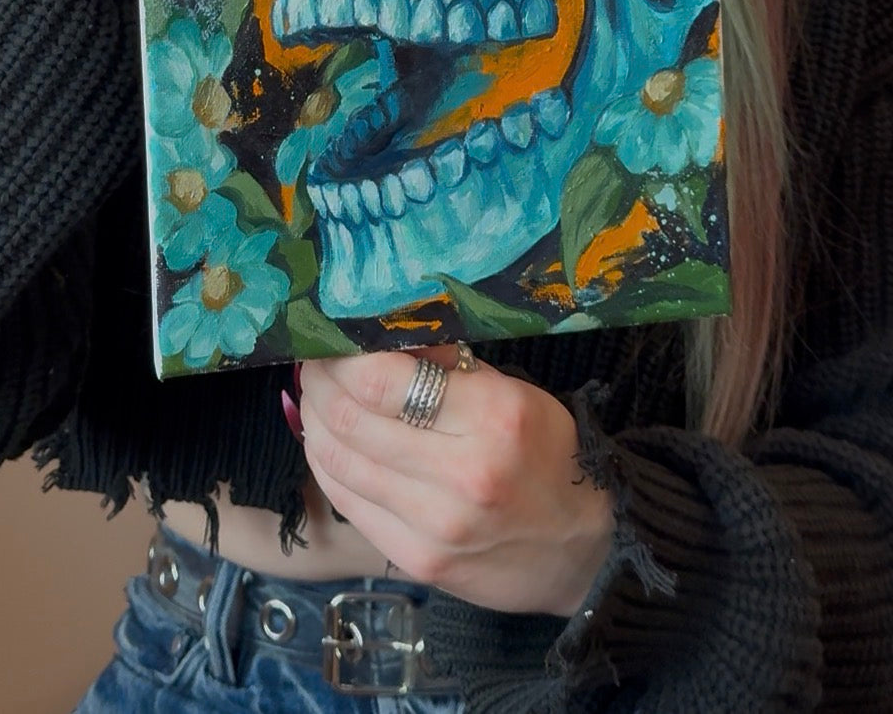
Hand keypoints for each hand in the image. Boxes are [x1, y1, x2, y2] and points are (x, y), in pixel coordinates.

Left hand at [298, 347, 613, 615]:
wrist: (580, 549)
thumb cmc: (547, 454)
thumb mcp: (514, 391)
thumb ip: (447, 364)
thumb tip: (379, 332)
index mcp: (493, 416)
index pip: (383, 379)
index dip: (341, 355)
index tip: (329, 336)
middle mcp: (462, 473)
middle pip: (350, 418)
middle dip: (318, 382)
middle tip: (313, 360)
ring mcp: (436, 525)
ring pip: (339, 460)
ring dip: (314, 419)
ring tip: (314, 395)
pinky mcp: (417, 561)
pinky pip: (348, 502)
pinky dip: (326, 464)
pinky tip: (326, 440)